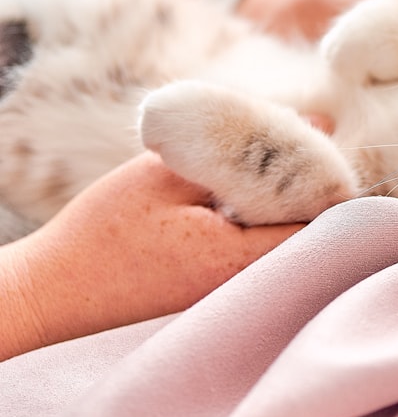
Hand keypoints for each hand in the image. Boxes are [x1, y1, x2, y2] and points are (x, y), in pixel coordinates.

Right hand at [0, 152, 301, 360]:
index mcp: (236, 256)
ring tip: (261, 156)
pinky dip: (255, 214)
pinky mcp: (215, 286)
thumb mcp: (165, 175)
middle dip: (305, 181)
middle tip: (291, 139)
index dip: (323, 174)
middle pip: (305, 227)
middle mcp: (244, 280)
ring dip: (279, 196)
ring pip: (281, 235)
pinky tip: (234, 186)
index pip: (317, 218)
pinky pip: (255, 245)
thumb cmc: (103, 229)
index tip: (314, 138)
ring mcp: (230, 287)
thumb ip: (236, 153)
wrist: (55, 289)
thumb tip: (307, 127)